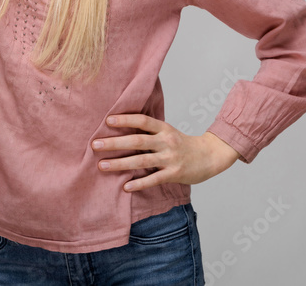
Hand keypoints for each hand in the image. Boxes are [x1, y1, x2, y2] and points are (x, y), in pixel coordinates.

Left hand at [92, 114, 240, 192]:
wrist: (210, 156)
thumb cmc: (183, 144)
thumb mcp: (168, 132)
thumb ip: (149, 132)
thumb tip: (123, 128)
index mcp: (164, 129)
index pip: (143, 121)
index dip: (126, 119)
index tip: (107, 120)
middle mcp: (166, 141)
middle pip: (137, 140)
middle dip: (115, 143)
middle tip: (95, 145)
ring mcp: (170, 158)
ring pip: (141, 160)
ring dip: (120, 163)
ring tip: (102, 166)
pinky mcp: (173, 174)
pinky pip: (153, 179)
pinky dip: (139, 184)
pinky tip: (125, 187)